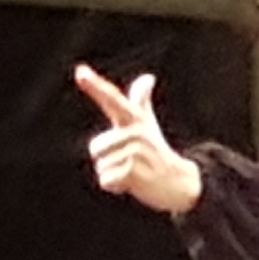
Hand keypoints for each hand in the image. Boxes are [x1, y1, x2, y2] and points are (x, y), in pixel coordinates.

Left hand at [74, 62, 200, 216]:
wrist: (178, 181)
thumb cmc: (157, 150)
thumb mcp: (147, 124)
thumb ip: (141, 100)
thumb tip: (148, 77)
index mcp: (134, 119)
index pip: (111, 99)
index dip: (94, 86)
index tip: (80, 72)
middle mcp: (135, 132)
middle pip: (96, 148)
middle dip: (107, 160)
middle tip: (129, 161)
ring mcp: (136, 152)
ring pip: (101, 166)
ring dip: (113, 174)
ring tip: (134, 171)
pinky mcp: (134, 173)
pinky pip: (106, 181)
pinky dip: (116, 187)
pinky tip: (135, 183)